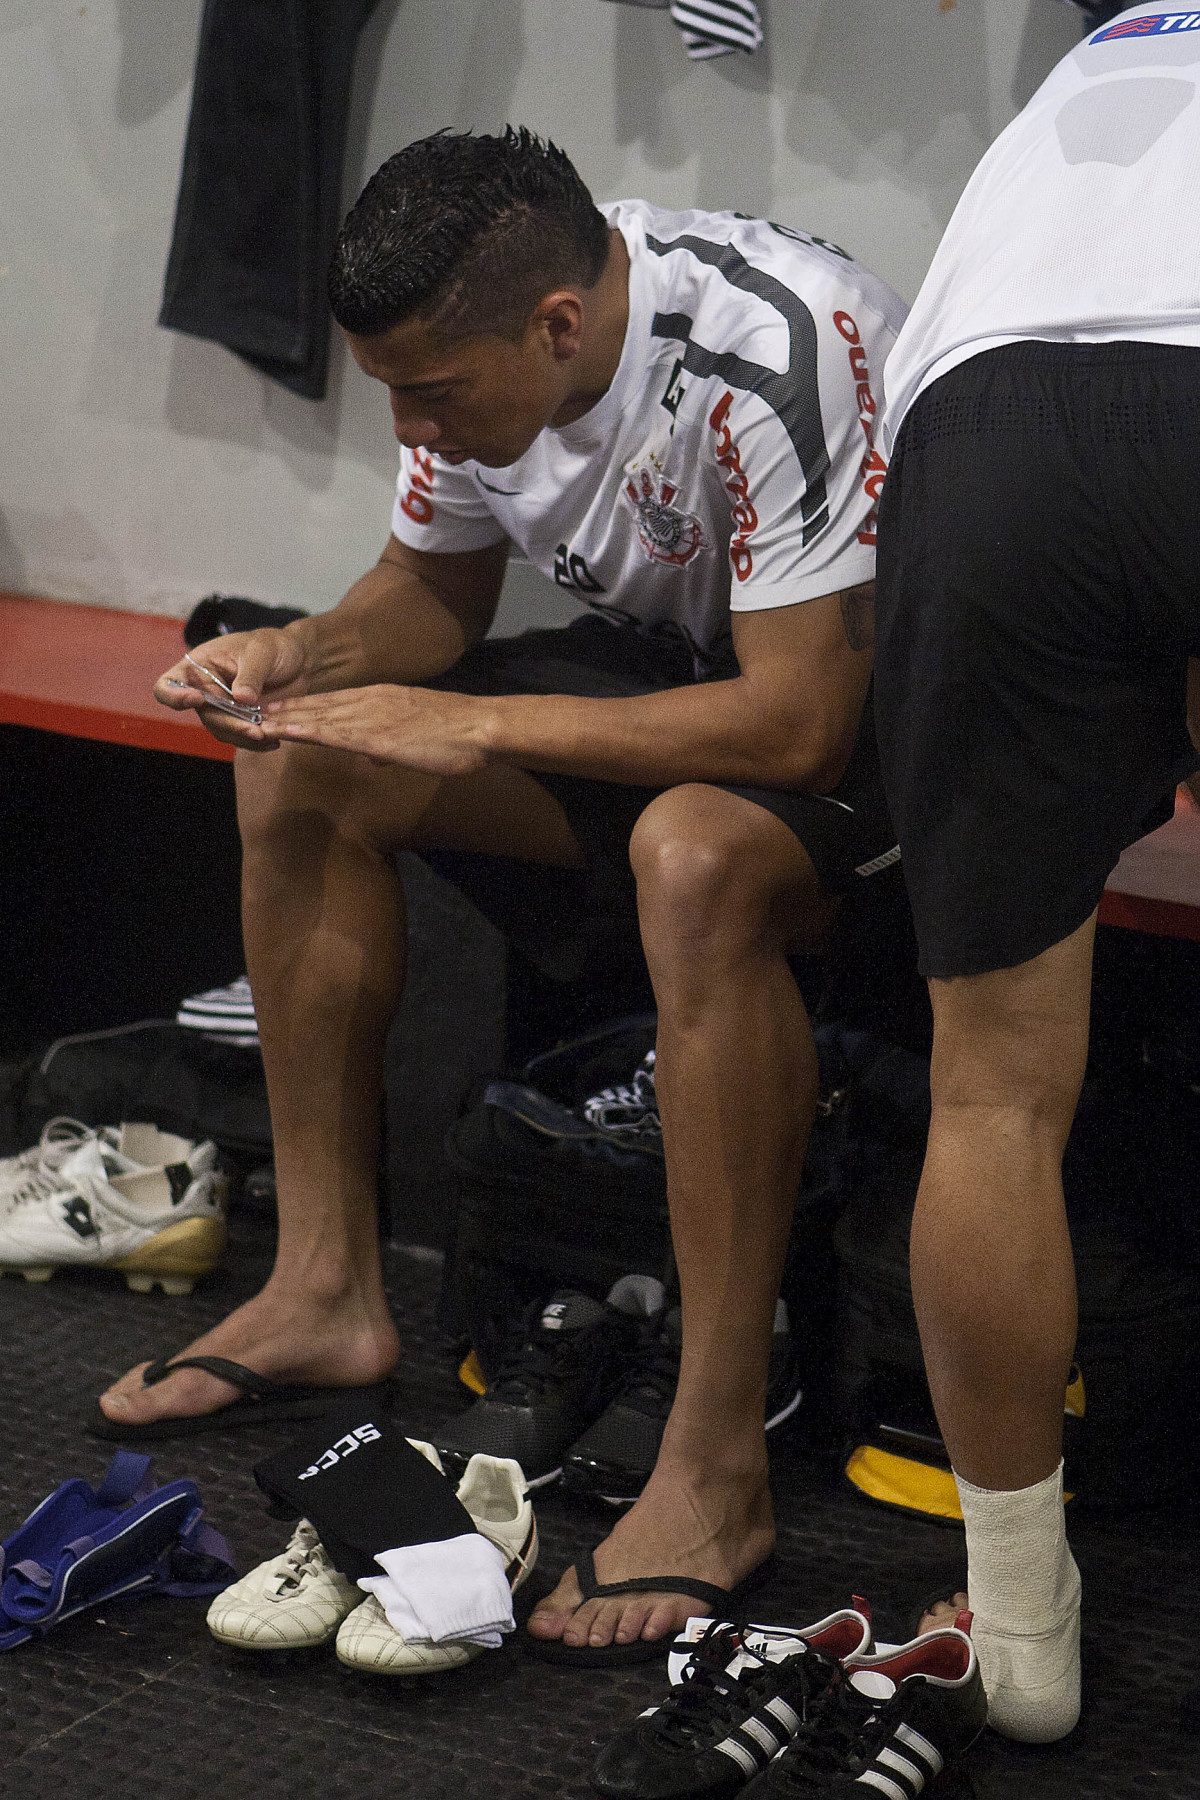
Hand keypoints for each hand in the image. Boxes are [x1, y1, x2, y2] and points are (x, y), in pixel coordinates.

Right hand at [154, 627, 309, 749]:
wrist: (299, 661)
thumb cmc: (274, 646)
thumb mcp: (262, 652)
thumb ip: (251, 674)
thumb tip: (240, 698)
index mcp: (199, 666)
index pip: (169, 684)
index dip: (174, 696)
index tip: (197, 698)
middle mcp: (206, 690)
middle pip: (204, 715)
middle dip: (229, 724)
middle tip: (255, 730)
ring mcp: (223, 708)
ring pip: (223, 731)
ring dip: (244, 737)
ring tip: (270, 735)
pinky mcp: (242, 721)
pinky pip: (241, 738)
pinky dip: (256, 742)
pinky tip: (274, 741)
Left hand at [259, 684, 494, 776]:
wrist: (480, 728)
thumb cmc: (458, 735)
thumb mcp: (419, 737)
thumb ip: (392, 744)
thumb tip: (374, 755)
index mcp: (382, 699)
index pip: (334, 702)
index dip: (304, 707)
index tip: (278, 710)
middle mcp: (370, 701)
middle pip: (318, 706)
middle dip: (285, 710)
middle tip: (251, 711)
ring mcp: (371, 715)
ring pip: (318, 717)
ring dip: (285, 719)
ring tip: (255, 721)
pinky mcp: (375, 734)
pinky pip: (330, 732)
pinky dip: (303, 731)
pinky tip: (282, 732)